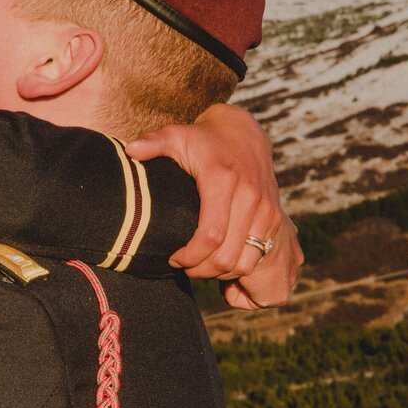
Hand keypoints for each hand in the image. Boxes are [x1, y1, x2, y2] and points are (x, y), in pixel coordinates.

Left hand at [126, 105, 302, 307]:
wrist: (245, 134)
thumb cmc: (203, 139)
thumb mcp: (176, 135)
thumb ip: (153, 142)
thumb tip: (131, 151)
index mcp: (223, 180)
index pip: (210, 235)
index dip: (190, 257)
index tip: (173, 258)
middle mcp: (250, 197)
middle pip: (227, 257)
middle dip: (202, 270)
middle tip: (184, 265)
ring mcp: (267, 210)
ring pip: (245, 263)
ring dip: (220, 274)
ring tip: (200, 265)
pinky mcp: (276, 218)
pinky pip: (259, 258)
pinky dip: (239, 269)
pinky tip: (220, 262)